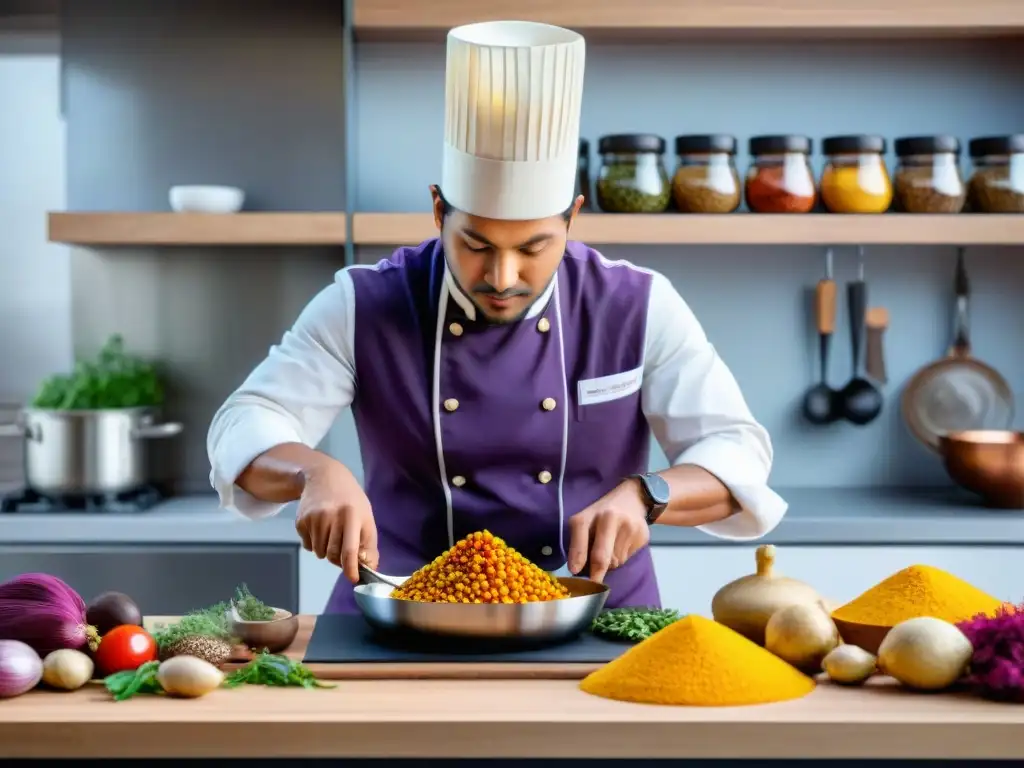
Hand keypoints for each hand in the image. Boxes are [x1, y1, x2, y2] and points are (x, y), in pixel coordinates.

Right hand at [294, 459, 378, 583]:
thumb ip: (368, 543)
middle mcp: (331, 516)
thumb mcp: (365, 517)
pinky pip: (307, 546)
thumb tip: (370, 568)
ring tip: (331, 531)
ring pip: (319, 552)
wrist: (324, 477)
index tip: (353, 579)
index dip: (351, 568)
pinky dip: (314, 542)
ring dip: (326, 550)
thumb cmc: (350, 500)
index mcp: (351, 515)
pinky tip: (320, 526)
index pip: (349, 549)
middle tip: (343, 547)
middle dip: (338, 558)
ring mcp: (313, 519)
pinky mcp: (300, 521)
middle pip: (333, 555)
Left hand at [567, 478, 650, 582]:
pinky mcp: (643, 536)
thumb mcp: (586, 520)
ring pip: (615, 561)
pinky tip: (622, 544)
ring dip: (610, 563)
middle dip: (596, 573)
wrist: (634, 498)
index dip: (577, 557)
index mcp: (590, 515)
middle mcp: (610, 518)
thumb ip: (580, 541)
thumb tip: (577, 570)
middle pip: (602, 557)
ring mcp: (629, 527)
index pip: (581, 538)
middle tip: (594, 584)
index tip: (574, 572)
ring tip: (610, 548)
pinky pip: (627, 558)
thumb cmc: (602, 514)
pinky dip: (622, 557)